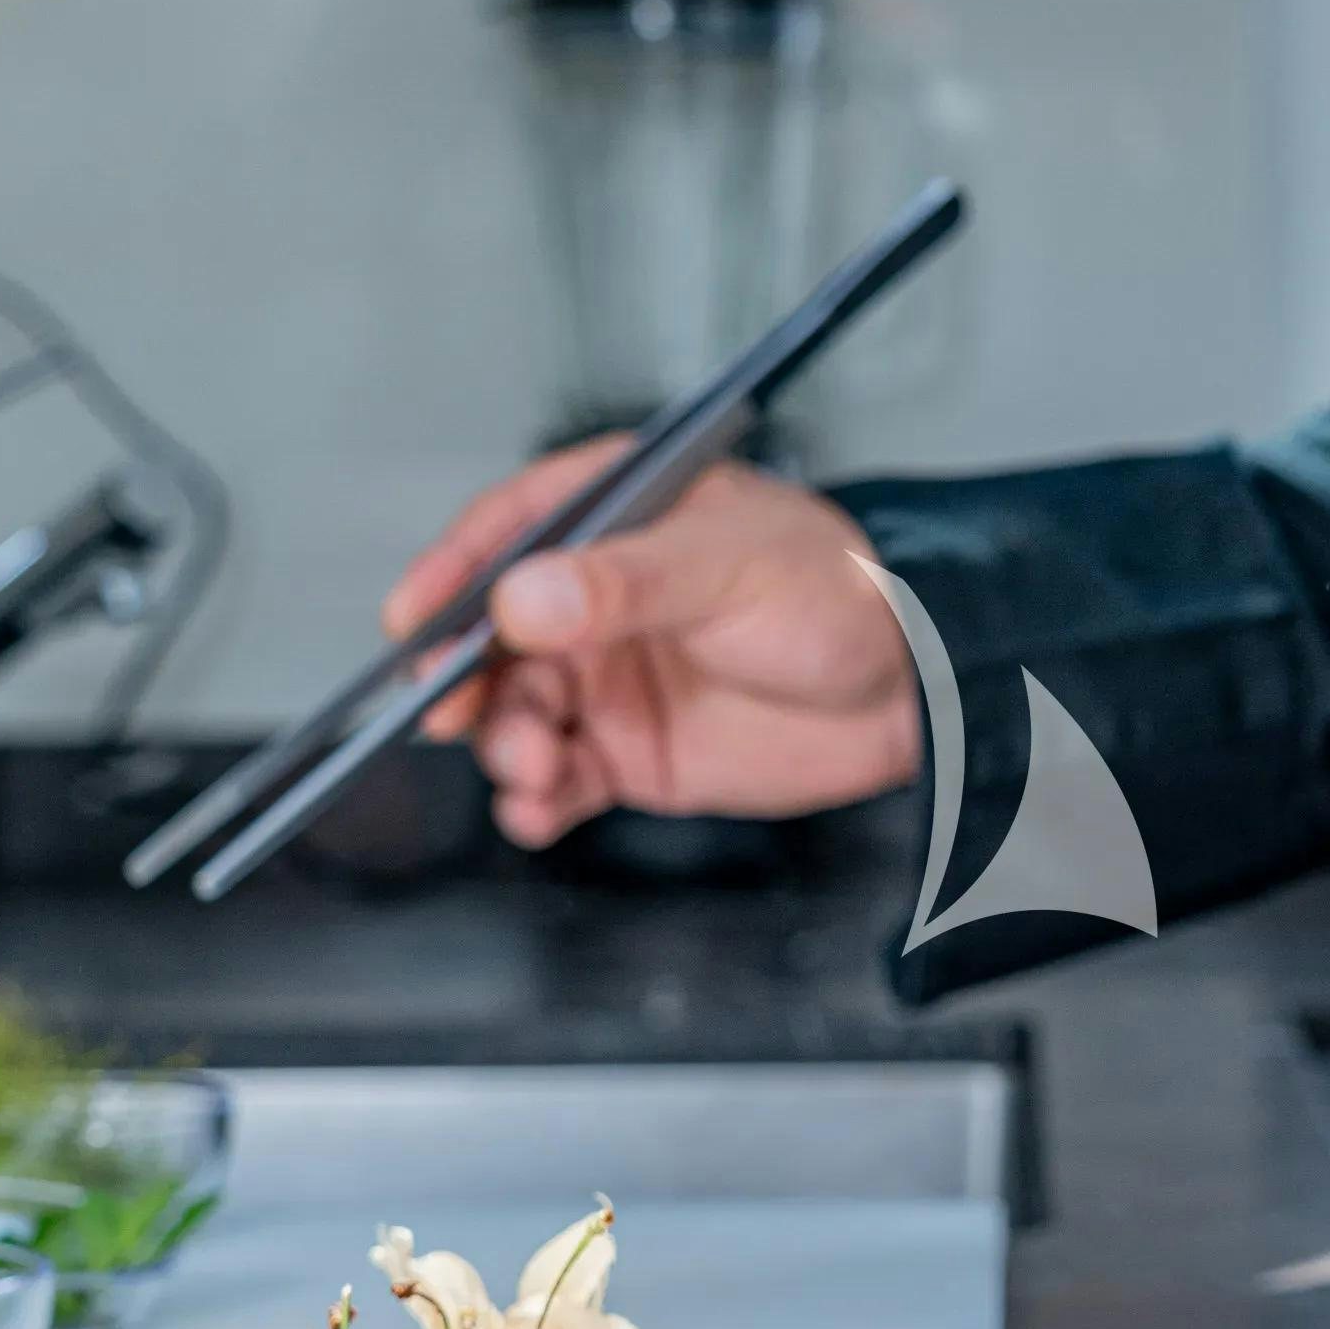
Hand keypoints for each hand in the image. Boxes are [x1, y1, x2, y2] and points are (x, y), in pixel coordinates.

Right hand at [382, 438, 921, 847]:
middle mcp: (598, 599)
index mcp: (617, 519)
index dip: (452, 574)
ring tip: (534, 765)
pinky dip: (537, 799)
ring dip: (504, 744)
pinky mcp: (632, 752)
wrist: (916, 690)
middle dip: (458, 678)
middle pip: (491, 637)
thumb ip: (623, 585)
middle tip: (446, 711)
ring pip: (516, 713)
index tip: (413, 619)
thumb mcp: (727, 567)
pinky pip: (559, 779)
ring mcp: (610, 677)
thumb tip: (521, 598)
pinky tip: (540, 809)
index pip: (508, 532)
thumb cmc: (839, 591)